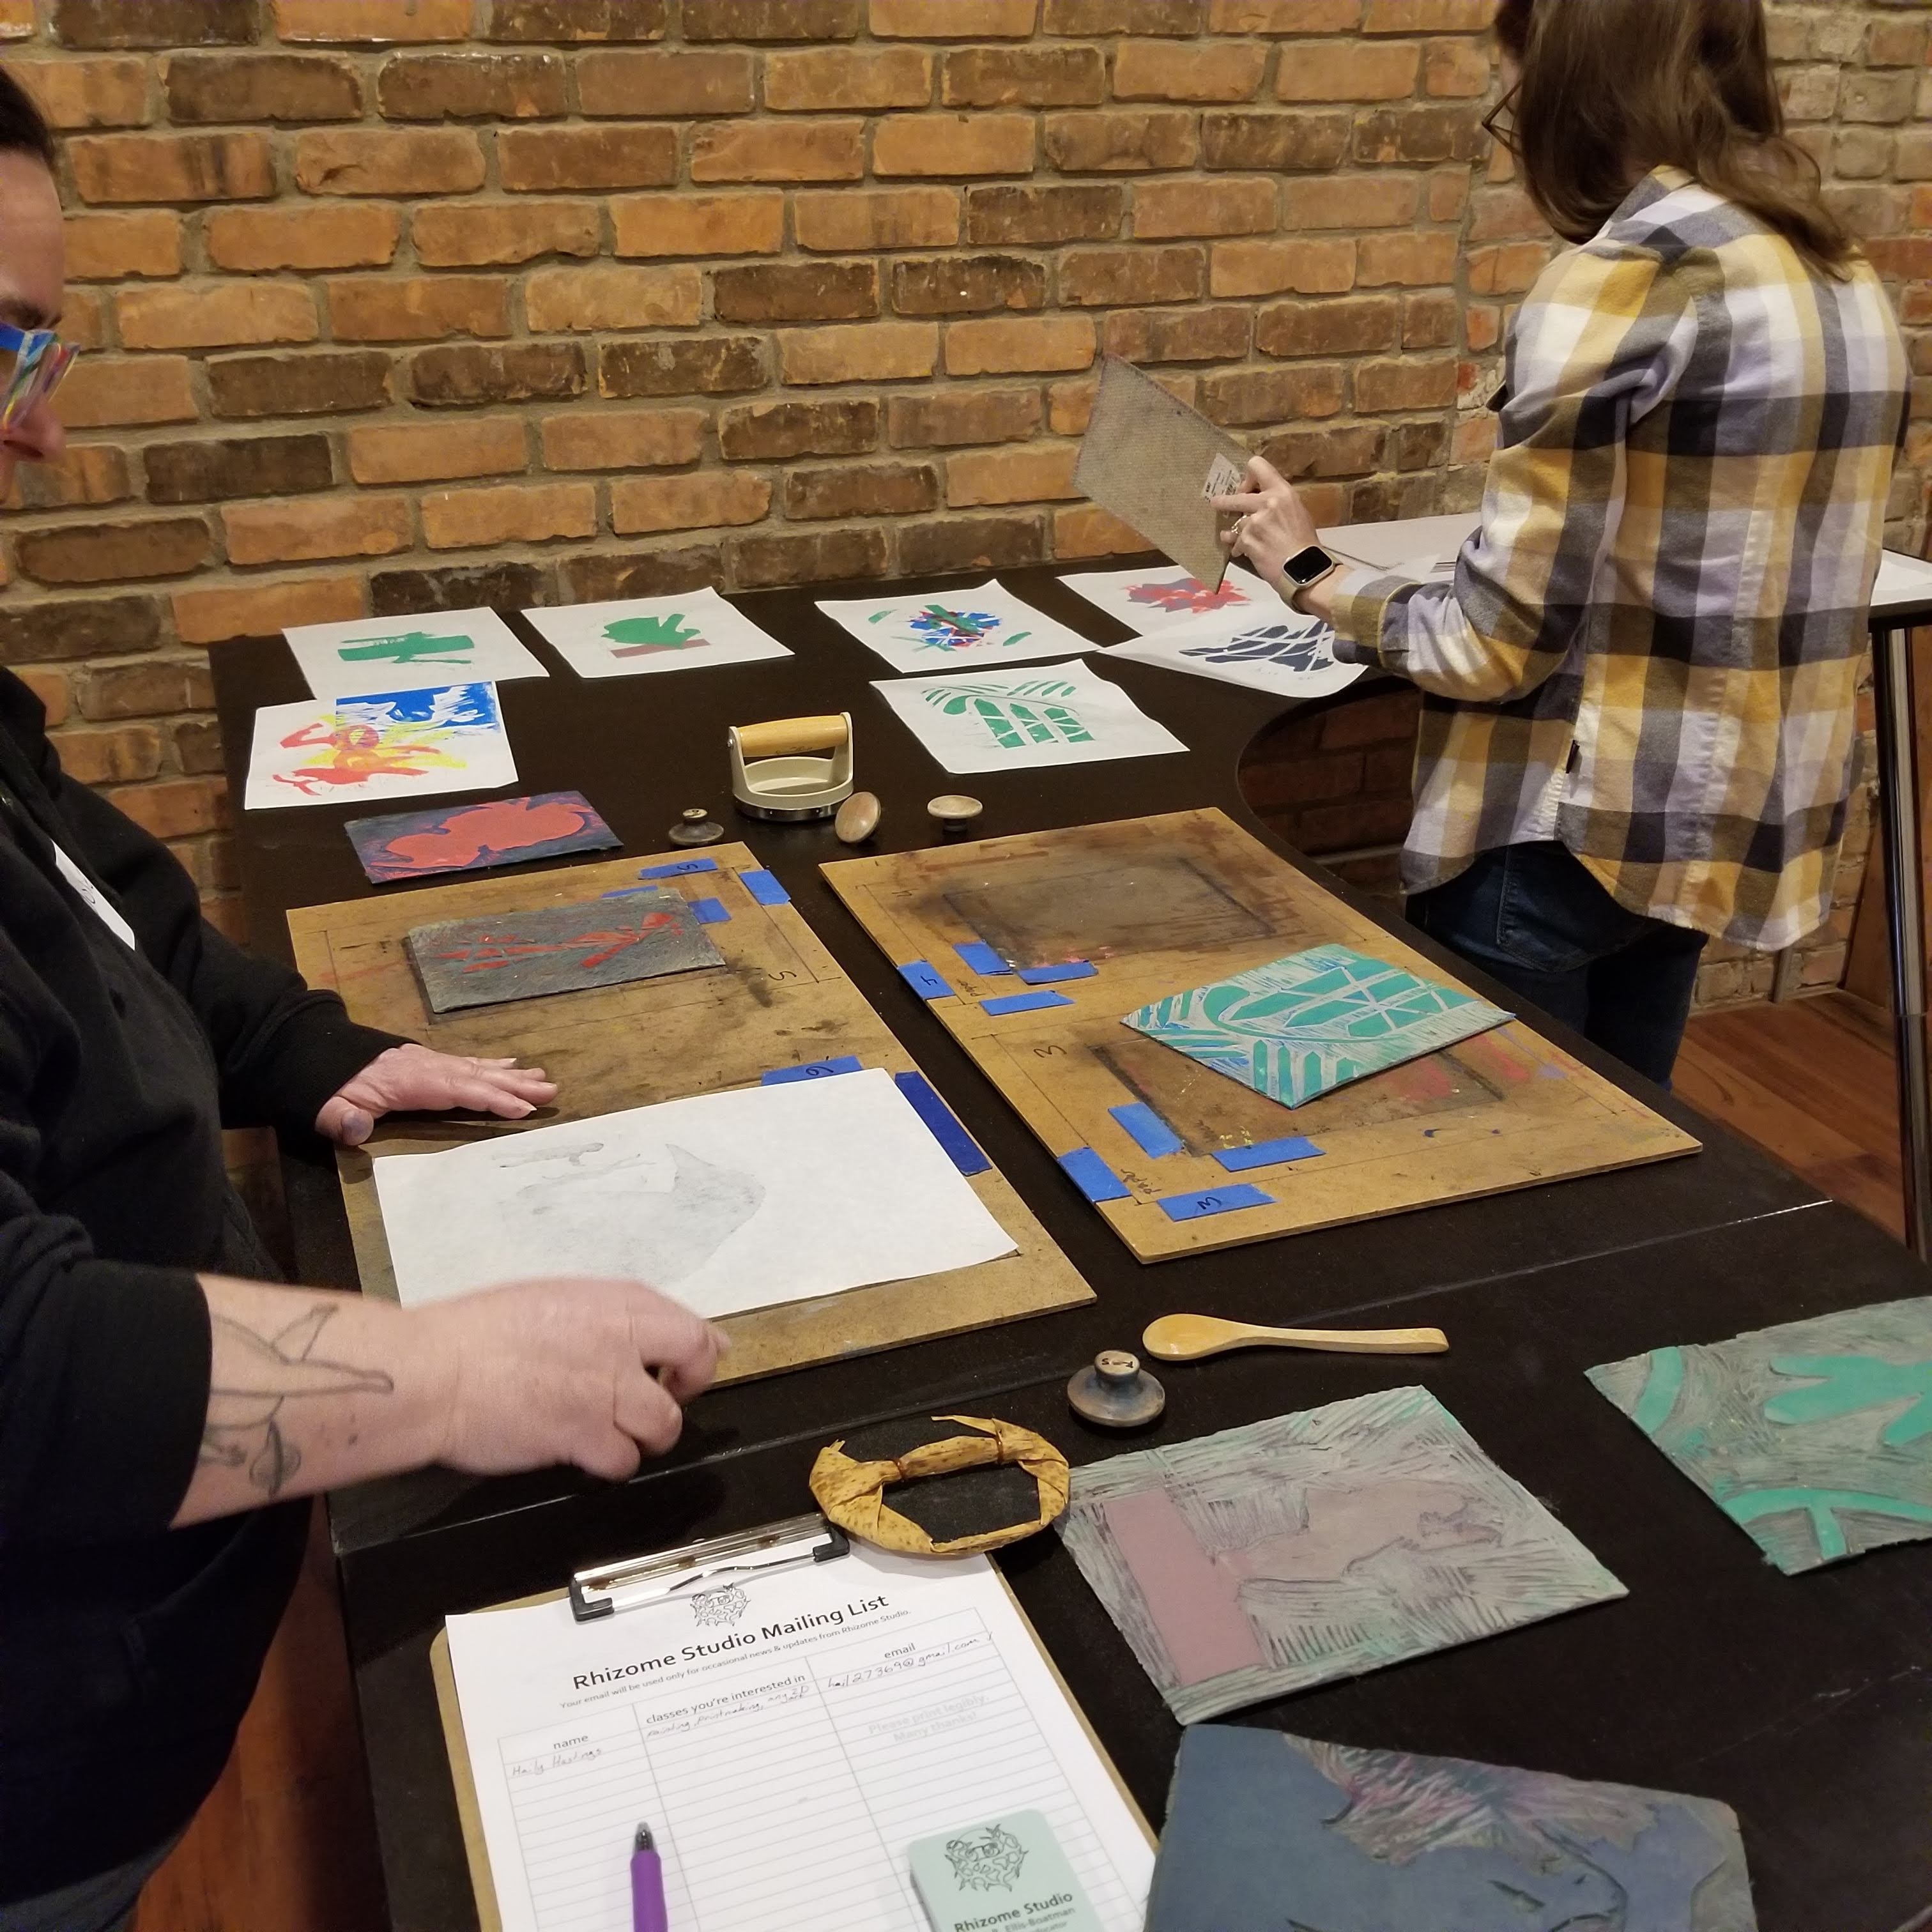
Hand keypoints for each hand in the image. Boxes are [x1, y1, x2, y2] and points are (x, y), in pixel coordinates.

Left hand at [316, 1043, 557, 1145]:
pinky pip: (466, 1062)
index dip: (490, 1099)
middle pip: (476, 1075)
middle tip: (551, 1091)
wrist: (310, 1051)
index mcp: (407, 1081)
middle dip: (515, 1084)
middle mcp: (425, 1066)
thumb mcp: (324, 1104)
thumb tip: (358, 1130)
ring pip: (476, 1067)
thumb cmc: (323, 1084)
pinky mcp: (426, 1062)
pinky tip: (508, 1064)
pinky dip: (491, 1064)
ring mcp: (428, 1062)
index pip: (457, 1090)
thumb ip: (340, 1118)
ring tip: (543, 1079)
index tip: (523, 1109)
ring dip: (511, 1074)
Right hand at [422, 1277, 727, 1479]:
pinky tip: (581, 1452)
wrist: (433, 1371)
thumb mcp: (553, 1302)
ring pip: (665, 1424)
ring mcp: (605, 1390)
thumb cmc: (476, 1334)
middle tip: (661, 1401)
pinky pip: (622, 1460)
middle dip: (688, 1389)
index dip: (696, 1351)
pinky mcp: (583, 1435)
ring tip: (611, 1431)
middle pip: (696, 1364)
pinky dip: (608, 1463)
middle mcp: (619, 1341)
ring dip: (644, 1435)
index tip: (684, 1368)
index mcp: (612, 1303)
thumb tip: (655, 1331)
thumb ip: (609, 1317)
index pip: (690, 1323)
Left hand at [1211, 453, 1320, 590]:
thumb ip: (1278, 501)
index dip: (1247, 476)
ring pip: (1237, 523)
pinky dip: (1239, 548)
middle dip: (1223, 501)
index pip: (1257, 465)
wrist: (1303, 567)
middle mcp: (1267, 502)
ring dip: (1236, 533)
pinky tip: (1245, 552)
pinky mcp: (1247, 540)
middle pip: (1236, 496)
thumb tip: (1261, 496)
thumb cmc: (1304, 541)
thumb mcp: (1297, 511)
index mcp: (1282, 491)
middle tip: (1216, 503)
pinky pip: (1235, 541)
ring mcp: (1255, 522)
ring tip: (1239, 539)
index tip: (1245, 488)